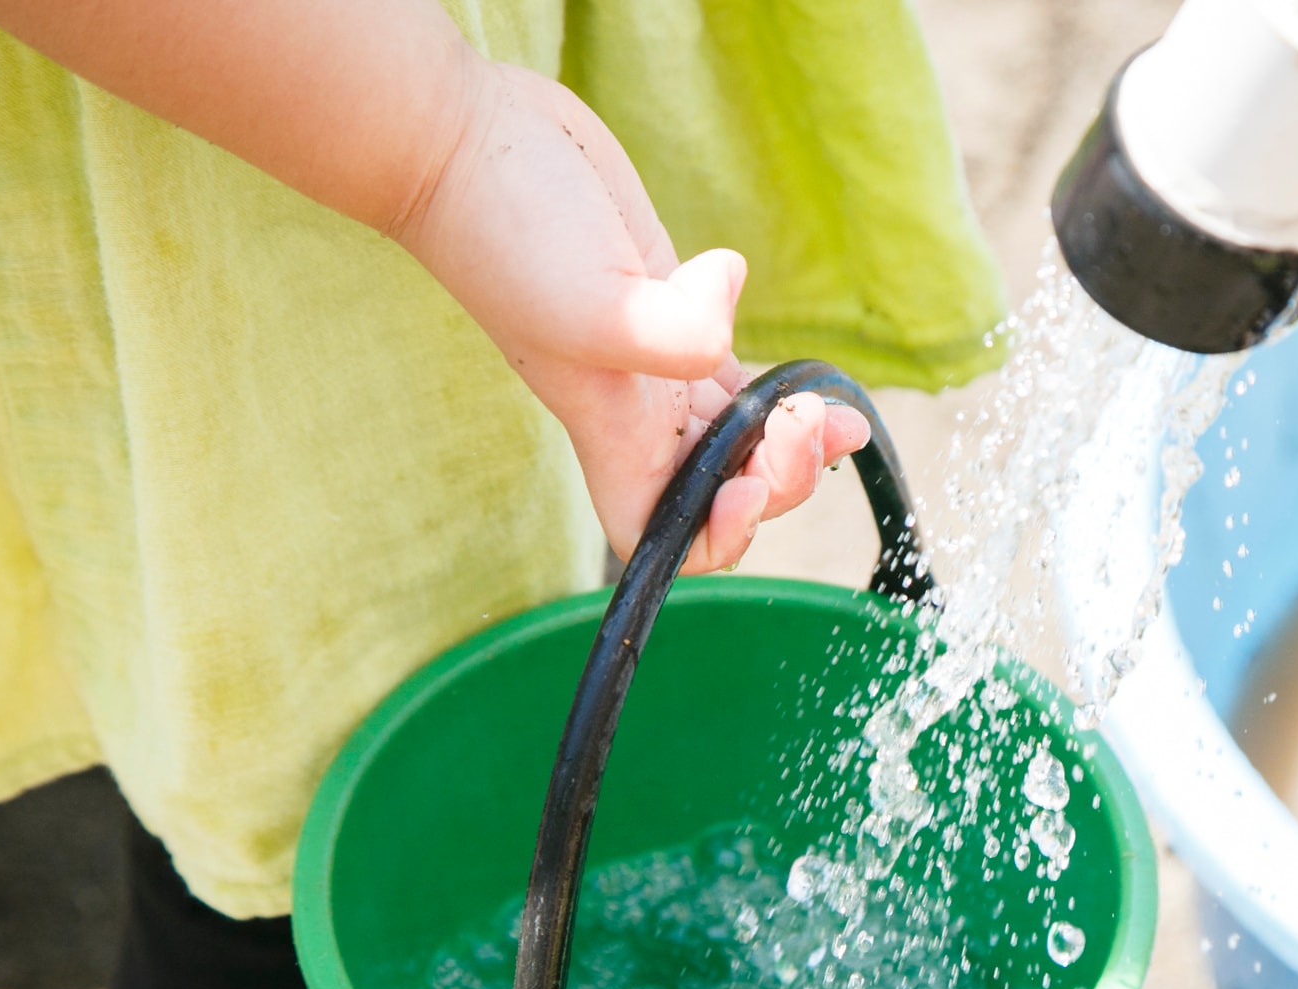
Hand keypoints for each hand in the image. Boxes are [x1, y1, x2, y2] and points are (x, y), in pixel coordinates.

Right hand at [392, 62, 869, 571]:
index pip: (663, 539)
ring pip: (739, 432)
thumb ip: (676, 335)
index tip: (747, 485)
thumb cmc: (507, 233)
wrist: (462, 141)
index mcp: (615, 433)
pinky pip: (731, 365)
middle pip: (722, 488)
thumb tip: (728, 303)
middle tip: (806, 417)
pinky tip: (780, 341)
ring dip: (794, 435)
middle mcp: (637, 410)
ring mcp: (653, 357)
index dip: (718, 538)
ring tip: (834, 409)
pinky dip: (773, 373)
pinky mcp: (666, 297)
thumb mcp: (593, 301)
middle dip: (781, 474)